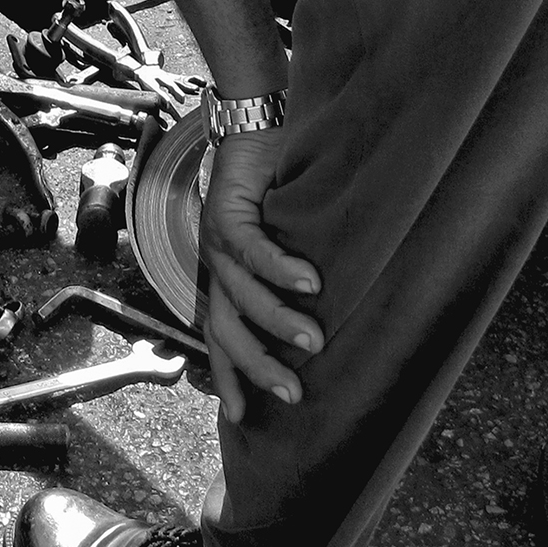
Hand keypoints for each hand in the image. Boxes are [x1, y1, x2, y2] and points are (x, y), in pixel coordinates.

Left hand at [199, 125, 323, 422]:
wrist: (256, 129)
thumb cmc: (276, 191)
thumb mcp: (285, 245)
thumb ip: (293, 283)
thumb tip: (332, 322)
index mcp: (224, 281)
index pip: (221, 341)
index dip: (229, 377)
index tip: (241, 418)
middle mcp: (215, 267)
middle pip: (228, 330)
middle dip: (258, 366)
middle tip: (293, 393)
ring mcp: (217, 241)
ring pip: (242, 294)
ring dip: (277, 320)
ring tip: (312, 341)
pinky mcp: (229, 212)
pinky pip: (253, 249)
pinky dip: (280, 269)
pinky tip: (310, 283)